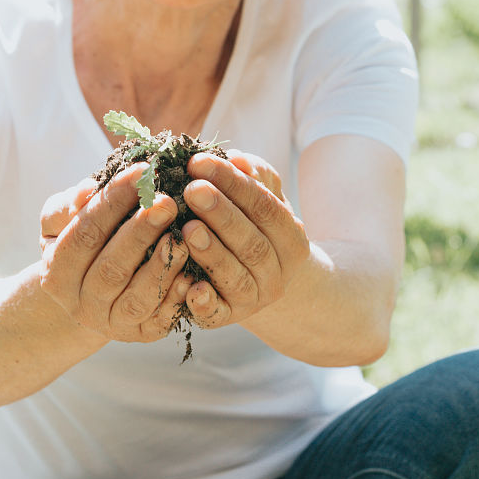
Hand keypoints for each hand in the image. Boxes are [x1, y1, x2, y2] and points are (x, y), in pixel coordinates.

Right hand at [39, 164, 190, 342]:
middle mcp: (81, 304)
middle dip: (140, 232)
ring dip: (162, 265)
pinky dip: (178, 296)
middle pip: (111, 268)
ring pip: (137, 297)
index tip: (141, 171)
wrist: (96, 291)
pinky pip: (162, 319)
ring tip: (183, 236)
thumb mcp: (65, 221)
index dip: (112, 202)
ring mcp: (112, 324)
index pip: (84, 233)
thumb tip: (87, 190)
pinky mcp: (143, 335)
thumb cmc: (85, 241)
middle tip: (168, 201)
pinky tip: (193, 272)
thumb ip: (70, 206)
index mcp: (56, 273)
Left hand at [180, 152, 310, 328]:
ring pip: (236, 277)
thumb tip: (238, 160)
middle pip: (252, 242)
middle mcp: (278, 272)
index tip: (198, 162)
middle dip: (221, 213)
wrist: (262, 281)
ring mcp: (254, 299)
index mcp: (291, 238)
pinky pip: (217, 315)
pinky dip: (204, 303)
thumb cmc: (254, 228)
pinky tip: (189, 286)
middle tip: (191, 189)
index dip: (233, 183)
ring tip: (187, 228)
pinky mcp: (228, 318)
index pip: (264, 206)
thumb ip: (254, 178)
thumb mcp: (262, 200)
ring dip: (212, 252)